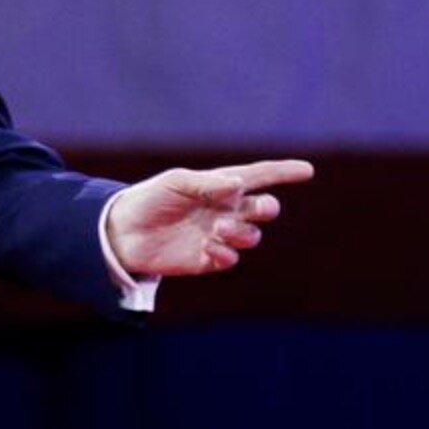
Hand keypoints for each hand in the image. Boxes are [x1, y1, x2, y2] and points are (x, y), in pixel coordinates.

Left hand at [106, 159, 313, 275]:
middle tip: (255, 209)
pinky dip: (226, 254)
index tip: (307, 170)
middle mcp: (223, 210)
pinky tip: (211, 249)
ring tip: (219, 229)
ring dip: (242, 232)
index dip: (283, 172)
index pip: (258, 177)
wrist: (121, 232)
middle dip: (265, 209)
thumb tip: (240, 185)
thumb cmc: (148, 199)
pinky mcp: (207, 258)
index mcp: (218, 186)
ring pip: (251, 236)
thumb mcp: (176, 183)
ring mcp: (217, 235)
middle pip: (263, 209)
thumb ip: (207, 184)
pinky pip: (231, 258)